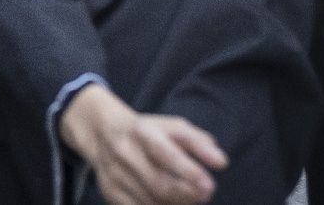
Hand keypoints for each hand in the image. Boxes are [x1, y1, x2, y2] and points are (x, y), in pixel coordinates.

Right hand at [60, 84, 226, 204]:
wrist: (102, 132)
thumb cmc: (148, 131)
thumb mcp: (172, 127)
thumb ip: (197, 142)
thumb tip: (221, 162)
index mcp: (142, 132)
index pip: (165, 154)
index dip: (188, 171)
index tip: (209, 185)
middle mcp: (125, 154)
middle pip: (159, 185)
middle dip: (187, 195)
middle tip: (205, 194)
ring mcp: (115, 176)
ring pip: (151, 202)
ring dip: (176, 204)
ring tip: (189, 198)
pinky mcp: (110, 194)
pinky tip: (170, 203)